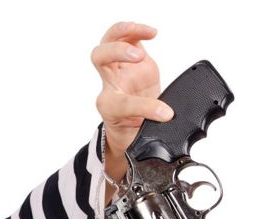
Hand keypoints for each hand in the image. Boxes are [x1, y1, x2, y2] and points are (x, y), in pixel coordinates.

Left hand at [91, 21, 173, 153]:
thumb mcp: (140, 138)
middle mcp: (111, 85)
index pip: (122, 102)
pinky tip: (152, 33)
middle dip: (116, 52)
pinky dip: (137, 31)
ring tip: (147, 33)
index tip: (164, 113)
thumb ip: (152, 131)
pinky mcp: (131, 60)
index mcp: (109, 107)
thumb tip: (169, 119)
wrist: (129, 127)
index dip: (144, 107)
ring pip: (109, 41)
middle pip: (99, 58)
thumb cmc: (132, 131)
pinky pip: (127, 38)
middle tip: (137, 56)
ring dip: (123, 33)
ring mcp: (119, 70)